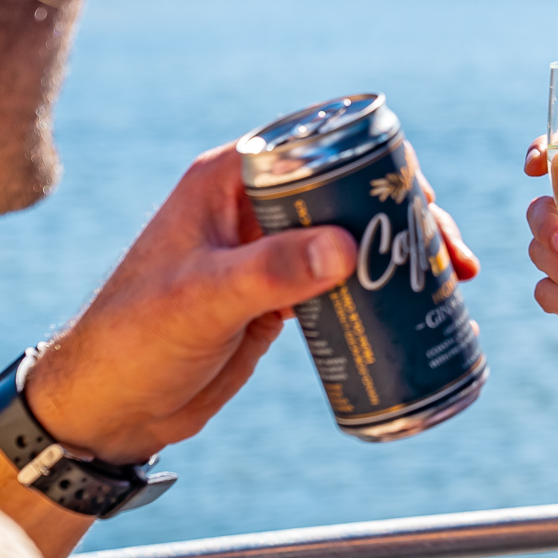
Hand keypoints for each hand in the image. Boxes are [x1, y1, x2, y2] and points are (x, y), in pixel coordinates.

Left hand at [25, 143, 479, 463]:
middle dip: (406, 214)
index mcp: (227, 181)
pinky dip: (383, 287)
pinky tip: (417, 305)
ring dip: (402, 251)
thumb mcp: (201, 300)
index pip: (316, 148)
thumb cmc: (131, 341)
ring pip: (353, 234)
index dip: (377, 162)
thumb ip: (269, 271)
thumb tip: (346, 246)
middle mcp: (252, 206)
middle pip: (349, 191)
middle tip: (449, 252)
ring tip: (452, 280)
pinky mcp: (277, 295)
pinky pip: (342, 279)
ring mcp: (267, 251)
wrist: (105, 410)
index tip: (421, 196)